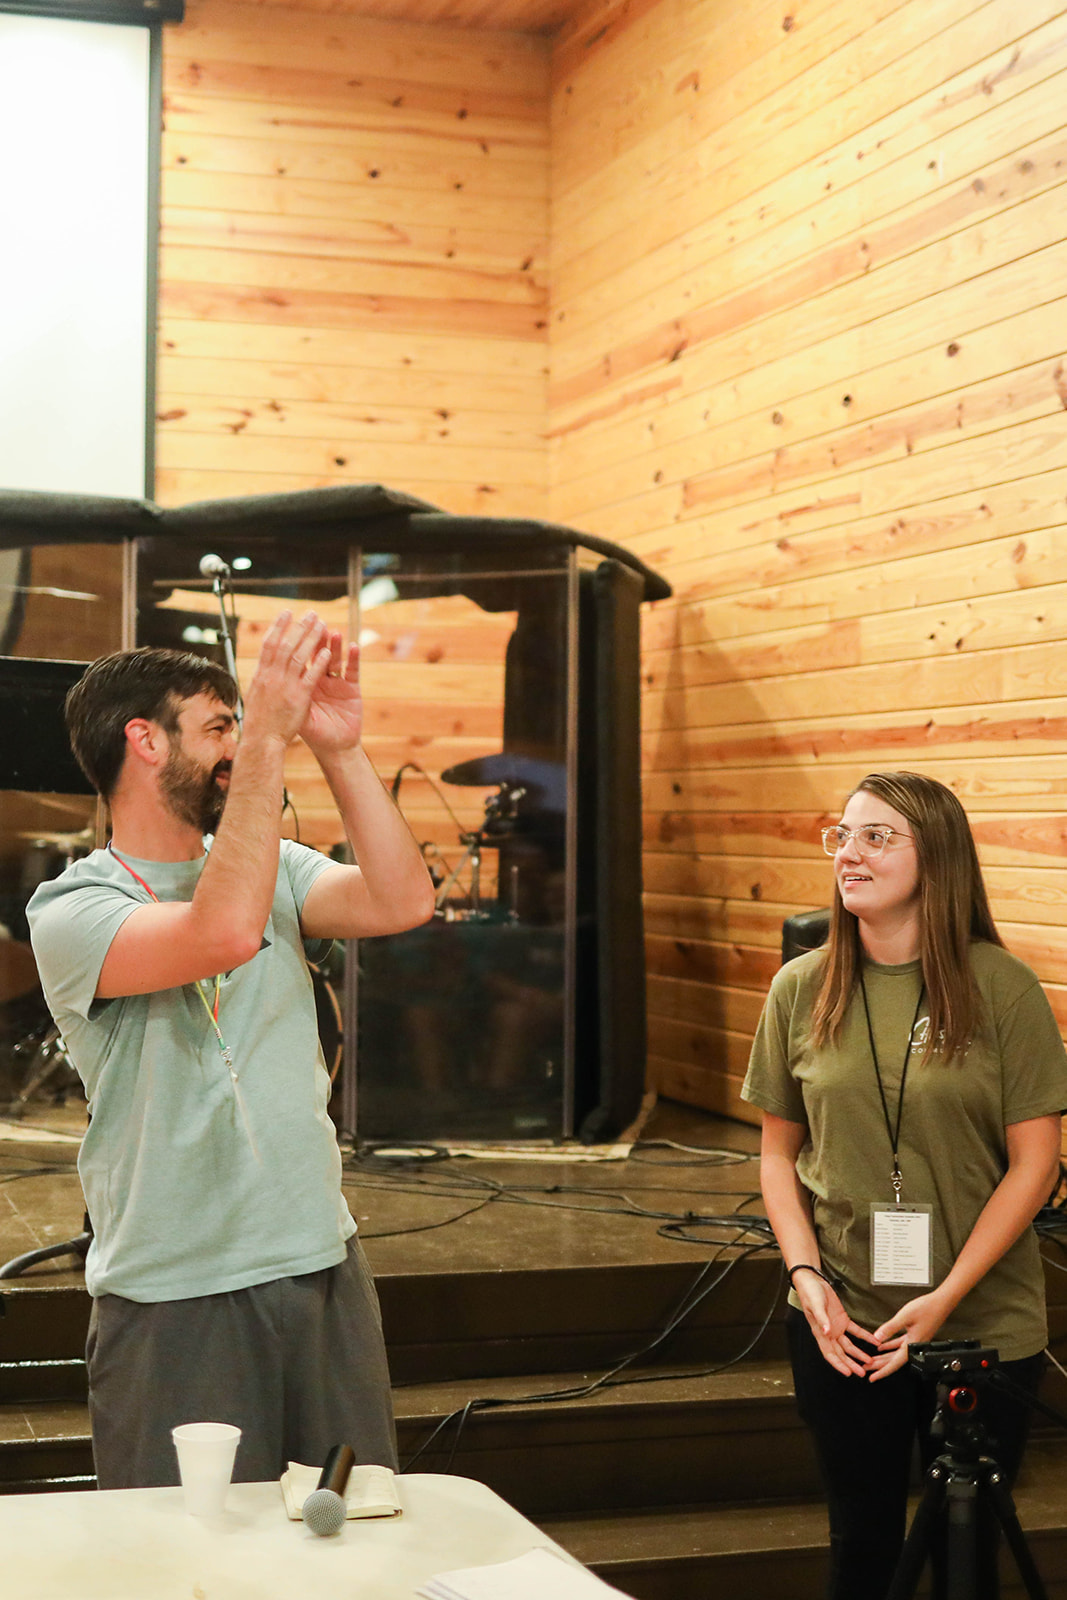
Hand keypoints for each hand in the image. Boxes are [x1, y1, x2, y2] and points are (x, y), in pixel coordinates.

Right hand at [241, 611, 331, 747]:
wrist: (262, 740)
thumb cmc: (259, 720)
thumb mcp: (255, 694)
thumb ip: (263, 678)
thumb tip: (264, 664)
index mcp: (261, 674)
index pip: (269, 644)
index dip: (278, 627)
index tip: (286, 613)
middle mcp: (272, 676)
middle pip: (287, 645)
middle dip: (299, 627)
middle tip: (311, 613)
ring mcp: (286, 686)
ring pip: (300, 656)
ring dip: (312, 638)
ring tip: (323, 625)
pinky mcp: (299, 698)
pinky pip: (311, 676)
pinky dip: (319, 663)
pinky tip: (328, 652)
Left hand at [300, 631, 362, 757]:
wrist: (335, 748)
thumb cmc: (315, 734)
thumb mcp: (298, 717)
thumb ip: (290, 700)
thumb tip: (272, 683)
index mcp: (303, 684)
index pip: (299, 658)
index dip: (296, 643)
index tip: (293, 627)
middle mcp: (319, 680)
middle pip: (316, 654)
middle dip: (315, 637)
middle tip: (314, 621)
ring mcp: (336, 683)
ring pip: (334, 658)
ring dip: (333, 645)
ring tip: (332, 632)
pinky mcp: (352, 689)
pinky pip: (352, 670)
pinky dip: (353, 658)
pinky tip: (352, 646)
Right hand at [792, 1270, 878, 1378]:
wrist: (812, 1281)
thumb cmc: (809, 1293)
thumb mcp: (815, 1305)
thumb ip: (821, 1319)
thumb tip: (826, 1332)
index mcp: (820, 1332)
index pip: (829, 1354)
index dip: (838, 1364)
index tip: (848, 1372)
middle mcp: (829, 1333)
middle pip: (841, 1353)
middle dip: (851, 1364)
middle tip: (862, 1372)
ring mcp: (836, 1327)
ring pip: (849, 1345)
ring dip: (858, 1353)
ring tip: (869, 1361)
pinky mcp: (842, 1319)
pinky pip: (855, 1331)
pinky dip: (864, 1336)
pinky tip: (873, 1340)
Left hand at [868, 1289, 950, 1381]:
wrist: (941, 1303)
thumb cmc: (927, 1308)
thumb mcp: (904, 1317)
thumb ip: (890, 1328)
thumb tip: (877, 1337)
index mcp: (912, 1345)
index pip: (895, 1364)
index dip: (882, 1371)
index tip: (873, 1377)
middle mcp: (914, 1346)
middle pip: (894, 1361)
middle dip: (880, 1365)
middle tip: (867, 1368)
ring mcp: (915, 1341)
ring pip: (896, 1353)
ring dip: (884, 1357)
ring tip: (872, 1359)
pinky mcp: (915, 1335)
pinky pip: (900, 1344)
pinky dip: (890, 1346)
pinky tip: (882, 1346)